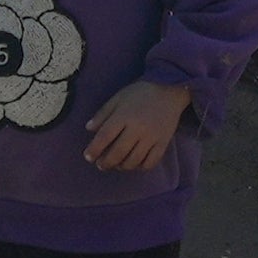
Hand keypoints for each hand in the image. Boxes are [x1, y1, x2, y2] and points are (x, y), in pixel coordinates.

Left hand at [78, 78, 192, 174]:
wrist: (169, 91)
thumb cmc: (140, 94)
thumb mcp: (118, 98)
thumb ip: (102, 114)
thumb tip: (89, 129)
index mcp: (124, 115)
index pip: (105, 137)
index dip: (94, 149)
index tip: (88, 157)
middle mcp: (137, 128)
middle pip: (118, 153)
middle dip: (106, 162)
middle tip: (100, 165)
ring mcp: (151, 137)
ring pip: (133, 161)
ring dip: (121, 166)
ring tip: (116, 165)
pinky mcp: (163, 143)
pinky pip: (150, 163)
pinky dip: (140, 167)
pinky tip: (134, 163)